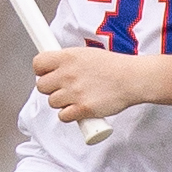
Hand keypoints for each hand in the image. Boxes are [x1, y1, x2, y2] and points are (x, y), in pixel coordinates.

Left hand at [31, 45, 150, 124]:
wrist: (133, 79)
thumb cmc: (114, 67)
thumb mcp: (87, 54)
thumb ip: (68, 61)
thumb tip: (53, 68)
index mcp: (68, 57)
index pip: (38, 64)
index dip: (42, 71)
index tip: (48, 74)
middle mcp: (68, 74)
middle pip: (41, 86)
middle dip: (51, 88)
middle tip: (65, 88)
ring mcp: (74, 92)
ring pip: (52, 102)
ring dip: (62, 102)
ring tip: (78, 97)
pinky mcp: (82, 109)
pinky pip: (63, 116)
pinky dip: (70, 115)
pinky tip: (81, 108)